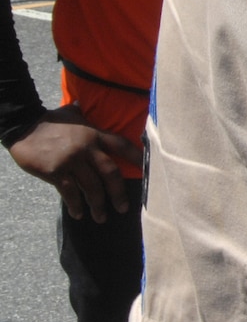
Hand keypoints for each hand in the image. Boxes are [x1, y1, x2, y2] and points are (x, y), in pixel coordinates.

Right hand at [6, 106, 141, 221]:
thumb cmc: (49, 121)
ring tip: (101, 217)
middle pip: (110, 173)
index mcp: (95, 134)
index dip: (137, 157)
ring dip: (97, 204)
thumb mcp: (71, 114)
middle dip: (118, 193)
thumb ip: (83, 115)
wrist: (23, 126)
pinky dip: (75, 204)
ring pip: (91, 186)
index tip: (148, 171)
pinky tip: (78, 213)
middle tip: (123, 208)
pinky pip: (70, 192)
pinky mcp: (56, 171)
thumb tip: (82, 104)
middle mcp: (87, 148)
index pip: (122, 146)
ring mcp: (72, 160)